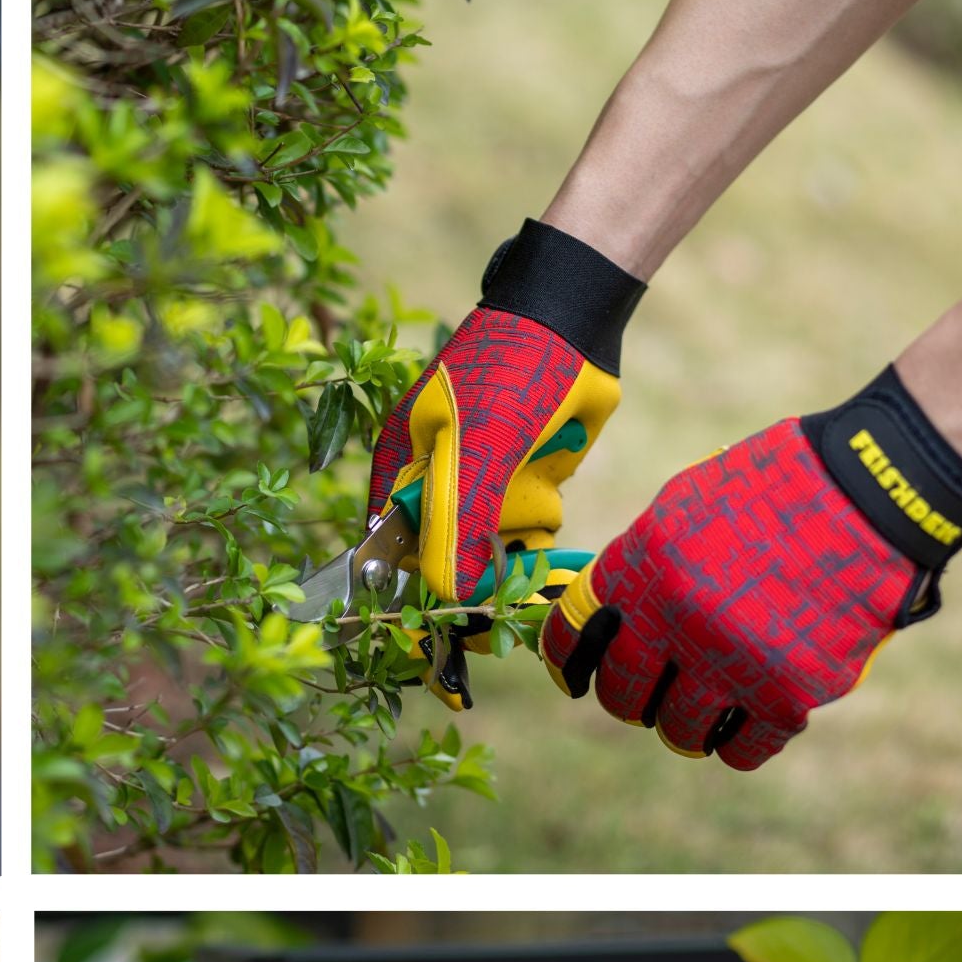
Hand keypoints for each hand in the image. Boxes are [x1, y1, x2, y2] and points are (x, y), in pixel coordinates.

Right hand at [368, 219, 643, 707]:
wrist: (576, 315)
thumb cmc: (513, 369)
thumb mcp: (478, 449)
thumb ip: (457, 524)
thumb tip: (447, 599)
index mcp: (398, 471)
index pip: (386, 557)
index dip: (406, 604)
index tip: (434, 647)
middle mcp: (430, 485)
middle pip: (438, 567)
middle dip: (468, 585)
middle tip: (499, 607)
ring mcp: (475, 487)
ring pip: (484, 557)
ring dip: (512, 555)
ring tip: (534, 508)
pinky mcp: (518, 486)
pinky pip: (520, 538)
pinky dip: (538, 539)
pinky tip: (549, 509)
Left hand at [540, 366, 961, 768]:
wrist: (880, 491)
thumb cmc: (781, 487)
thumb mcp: (687, 504)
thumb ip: (641, 562)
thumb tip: (603, 613)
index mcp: (642, 568)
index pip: (571, 638)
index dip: (569, 662)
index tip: (576, 676)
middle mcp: (676, 621)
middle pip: (623, 694)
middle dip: (630, 698)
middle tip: (646, 695)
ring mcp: (731, 662)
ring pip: (679, 730)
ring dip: (685, 725)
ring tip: (701, 712)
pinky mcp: (788, 694)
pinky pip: (743, 749)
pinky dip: (741, 742)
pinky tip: (746, 725)